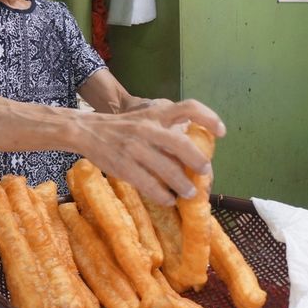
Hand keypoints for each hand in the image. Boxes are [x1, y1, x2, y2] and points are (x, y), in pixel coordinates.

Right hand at [75, 99, 224, 205]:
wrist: (86, 131)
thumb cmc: (122, 128)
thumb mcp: (145, 118)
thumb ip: (166, 129)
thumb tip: (193, 152)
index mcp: (156, 113)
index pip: (189, 108)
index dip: (209, 118)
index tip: (221, 133)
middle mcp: (148, 127)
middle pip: (182, 145)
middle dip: (198, 163)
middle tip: (205, 174)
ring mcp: (135, 147)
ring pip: (168, 170)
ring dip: (183, 185)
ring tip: (189, 193)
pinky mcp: (124, 166)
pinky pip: (150, 184)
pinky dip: (163, 195)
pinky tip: (168, 199)